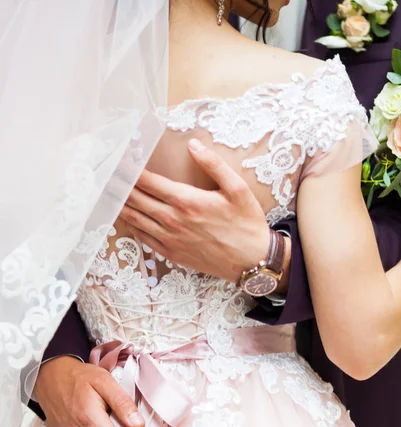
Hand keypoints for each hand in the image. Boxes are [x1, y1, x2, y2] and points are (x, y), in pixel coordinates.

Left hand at [120, 139, 274, 283]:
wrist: (252, 260)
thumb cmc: (246, 224)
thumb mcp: (237, 189)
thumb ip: (214, 164)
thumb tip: (193, 145)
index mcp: (187, 201)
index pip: (148, 181)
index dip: (129, 170)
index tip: (117, 160)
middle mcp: (174, 220)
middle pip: (136, 199)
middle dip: (118, 185)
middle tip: (104, 175)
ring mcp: (170, 239)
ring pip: (135, 218)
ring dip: (119, 205)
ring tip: (105, 193)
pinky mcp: (172, 253)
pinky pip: (143, 237)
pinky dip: (130, 225)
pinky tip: (124, 216)